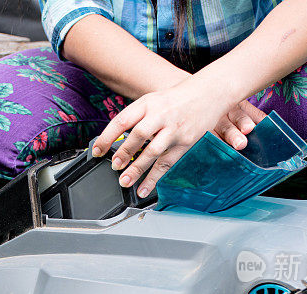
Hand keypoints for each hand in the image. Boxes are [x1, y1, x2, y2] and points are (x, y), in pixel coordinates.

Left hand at [91, 80, 265, 197]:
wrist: (209, 92)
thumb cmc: (176, 99)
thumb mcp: (153, 100)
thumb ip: (136, 118)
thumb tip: (115, 140)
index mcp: (147, 103)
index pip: (122, 121)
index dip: (107, 137)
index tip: (97, 151)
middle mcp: (160, 115)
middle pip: (138, 135)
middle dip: (124, 153)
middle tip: (114, 166)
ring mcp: (174, 129)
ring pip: (152, 152)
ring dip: (137, 169)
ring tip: (125, 181)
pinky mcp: (186, 141)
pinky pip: (167, 162)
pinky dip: (155, 178)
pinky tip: (145, 188)